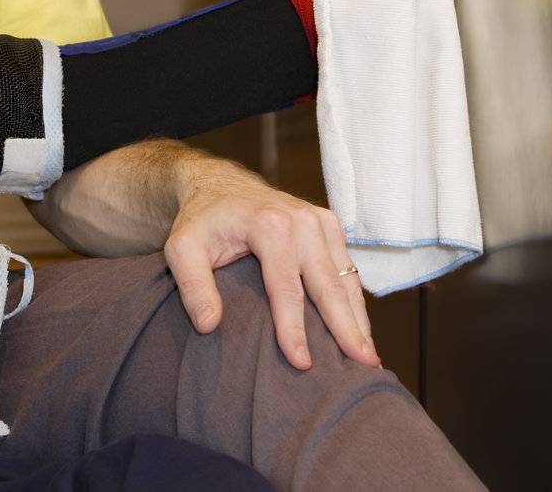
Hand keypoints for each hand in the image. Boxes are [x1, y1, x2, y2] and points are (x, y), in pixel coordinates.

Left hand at [162, 161, 379, 370]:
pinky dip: (355, 300)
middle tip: (364, 366)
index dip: (294, 329)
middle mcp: (302, 221)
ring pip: (345, 278)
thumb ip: (192, 285)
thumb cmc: (201, 221)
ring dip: (358, 319)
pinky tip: (360, 329)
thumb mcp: (182, 248)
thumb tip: (209, 325)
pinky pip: (348, 268)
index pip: (287, 289)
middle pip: (329, 284)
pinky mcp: (329, 224)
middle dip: (347, 328)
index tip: (302, 364)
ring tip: (370, 357)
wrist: (219, 185)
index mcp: (270, 226)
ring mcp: (320, 221)